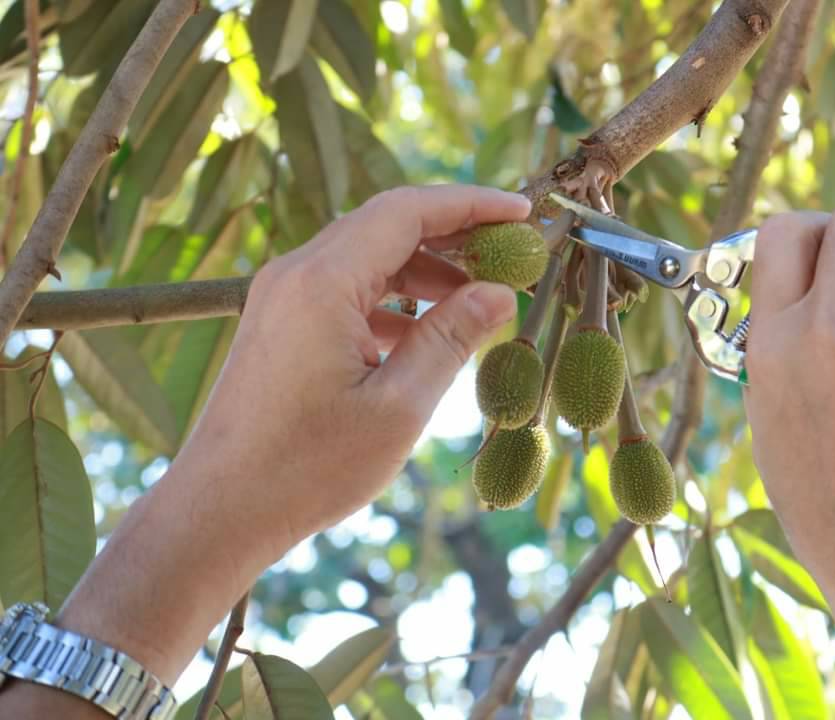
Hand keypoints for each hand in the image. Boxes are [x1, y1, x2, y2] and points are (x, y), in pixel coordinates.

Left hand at [180, 185, 524, 558]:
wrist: (221, 508)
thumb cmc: (309, 467)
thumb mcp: (399, 406)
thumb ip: (451, 339)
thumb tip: (499, 293)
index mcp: (323, 282)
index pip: (408, 211)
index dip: (471, 204)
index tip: (522, 212)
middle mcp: (296, 274)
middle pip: (387, 224)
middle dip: (454, 233)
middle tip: (512, 252)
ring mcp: (282, 296)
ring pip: (367, 257)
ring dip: (425, 269)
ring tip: (479, 299)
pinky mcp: (280, 323)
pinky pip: (345, 289)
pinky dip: (393, 299)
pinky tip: (426, 333)